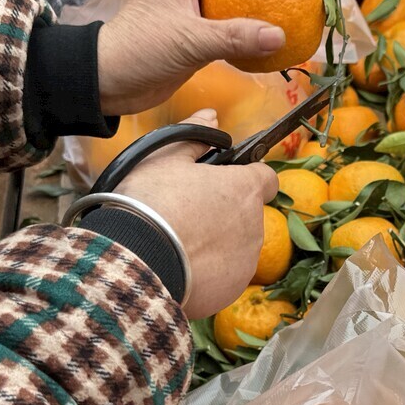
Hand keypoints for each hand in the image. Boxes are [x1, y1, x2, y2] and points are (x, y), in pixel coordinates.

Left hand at [96, 0, 292, 116]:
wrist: (108, 81)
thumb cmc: (138, 49)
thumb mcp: (188, 39)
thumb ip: (234, 37)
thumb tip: (279, 35)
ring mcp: (194, 12)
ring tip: (288, 1)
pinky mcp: (197, 39)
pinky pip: (232, 27)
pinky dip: (251, 30)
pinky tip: (269, 41)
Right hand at [116, 109, 278, 317]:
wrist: (138, 261)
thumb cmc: (151, 202)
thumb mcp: (165, 157)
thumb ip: (195, 135)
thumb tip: (213, 114)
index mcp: (244, 190)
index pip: (266, 178)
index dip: (248, 179)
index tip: (225, 183)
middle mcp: (255, 226)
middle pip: (248, 215)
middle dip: (226, 214)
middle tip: (189, 215)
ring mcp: (246, 262)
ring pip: (238, 247)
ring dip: (218, 245)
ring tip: (180, 245)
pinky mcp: (233, 290)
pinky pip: (225, 277)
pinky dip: (210, 273)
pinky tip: (182, 269)